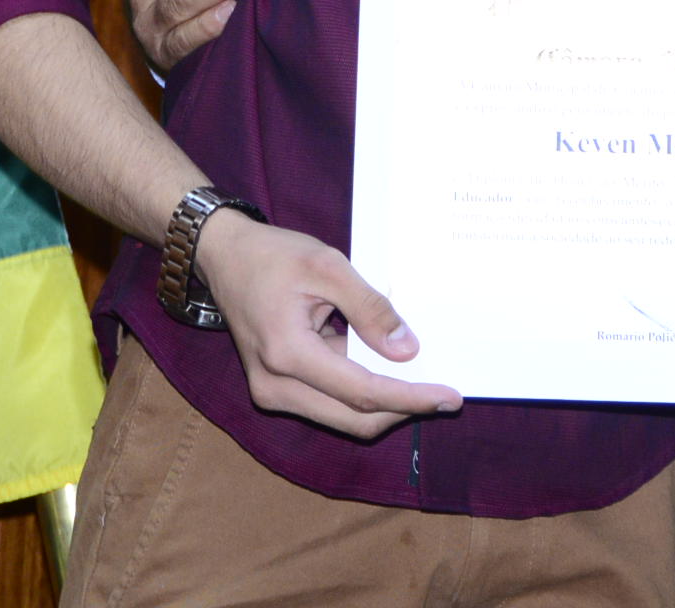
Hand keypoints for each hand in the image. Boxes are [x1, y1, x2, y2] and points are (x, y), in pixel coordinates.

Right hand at [195, 212, 462, 438]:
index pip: (362, 393)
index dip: (411, 398)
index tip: (450, 398)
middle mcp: (275, 387)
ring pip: (344, 417)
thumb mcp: (328, 266)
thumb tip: (407, 351)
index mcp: (287, 354)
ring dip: (384, 403)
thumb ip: (369, 308)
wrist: (225, 258)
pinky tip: (384, 368)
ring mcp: (272, 393)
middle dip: (403, 409)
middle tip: (444, 394)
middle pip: (355, 418)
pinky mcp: (276, 390)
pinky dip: (361, 392)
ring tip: (420, 378)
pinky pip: (330, 403)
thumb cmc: (273, 256)